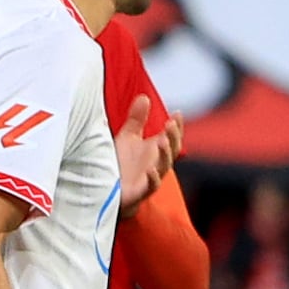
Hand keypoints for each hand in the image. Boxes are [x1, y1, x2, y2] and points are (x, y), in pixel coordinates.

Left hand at [112, 90, 184, 209]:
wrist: (110, 192)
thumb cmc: (121, 164)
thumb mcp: (128, 137)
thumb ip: (136, 119)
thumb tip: (144, 97)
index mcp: (155, 149)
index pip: (172, 136)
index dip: (177, 126)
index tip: (178, 113)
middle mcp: (157, 163)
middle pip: (172, 149)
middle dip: (173, 137)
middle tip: (170, 124)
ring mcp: (151, 178)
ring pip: (165, 166)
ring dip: (165, 154)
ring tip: (163, 141)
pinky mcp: (141, 192)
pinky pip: (151, 186)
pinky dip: (153, 178)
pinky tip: (151, 170)